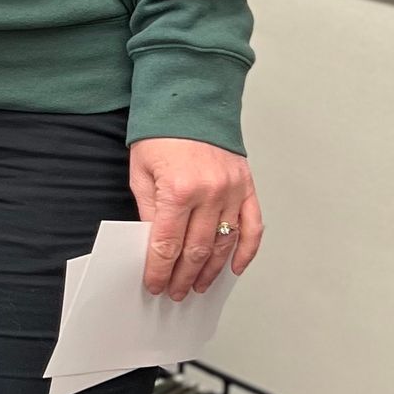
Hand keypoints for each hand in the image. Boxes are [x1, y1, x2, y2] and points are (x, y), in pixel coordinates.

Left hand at [129, 138, 262, 298]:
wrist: (189, 100)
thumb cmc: (161, 133)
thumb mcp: (141, 173)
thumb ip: (150, 211)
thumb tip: (155, 245)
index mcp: (178, 189)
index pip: (167, 244)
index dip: (159, 270)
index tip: (155, 284)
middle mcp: (209, 193)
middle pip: (196, 250)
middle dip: (183, 277)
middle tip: (176, 292)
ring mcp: (232, 191)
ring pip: (224, 244)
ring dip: (210, 270)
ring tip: (199, 286)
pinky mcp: (246, 186)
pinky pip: (252, 227)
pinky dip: (246, 252)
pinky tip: (235, 268)